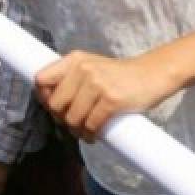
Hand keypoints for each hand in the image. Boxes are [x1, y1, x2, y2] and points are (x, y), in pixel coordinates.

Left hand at [34, 51, 172, 143]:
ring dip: (77, 131)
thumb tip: (48, 103)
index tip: (55, 108)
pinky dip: (91, 135)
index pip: (41, 80)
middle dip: (61, 119)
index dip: (44, 98)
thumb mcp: (92, 67)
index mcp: (75, 59)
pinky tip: (95, 135)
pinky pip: (91, 125)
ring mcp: (97, 83)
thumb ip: (71, 79)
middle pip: (55, 104)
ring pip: (72, 118)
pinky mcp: (112, 99)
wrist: (153, 75)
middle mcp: (83, 68)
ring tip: (85, 131)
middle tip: (73, 123)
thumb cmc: (119, 76)